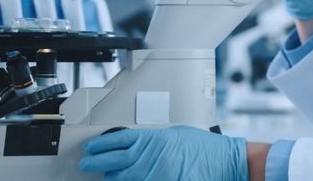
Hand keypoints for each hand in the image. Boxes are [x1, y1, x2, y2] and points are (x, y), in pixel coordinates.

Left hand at [80, 126, 247, 180]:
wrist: (224, 162)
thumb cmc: (205, 148)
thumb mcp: (177, 135)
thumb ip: (155, 141)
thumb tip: (138, 145)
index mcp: (156, 140)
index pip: (121, 140)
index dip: (102, 143)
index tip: (92, 146)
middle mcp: (153, 157)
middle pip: (117, 160)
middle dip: (98, 161)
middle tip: (87, 162)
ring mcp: (156, 174)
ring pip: (124, 178)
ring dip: (111, 176)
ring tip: (104, 174)